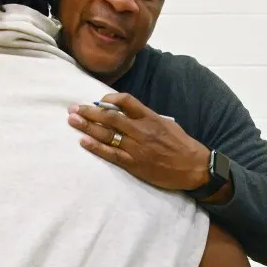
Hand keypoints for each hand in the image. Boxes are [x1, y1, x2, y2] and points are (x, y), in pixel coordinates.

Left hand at [67, 92, 210, 191]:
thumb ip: (147, 118)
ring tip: (72, 120)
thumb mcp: (167, 124)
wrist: (194, 168)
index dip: (109, 98)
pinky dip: (96, 147)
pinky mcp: (134, 164)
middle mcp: (142, 130)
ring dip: (87, 126)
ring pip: (107, 134)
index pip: (126, 101)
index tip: (98, 101)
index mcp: (150, 118)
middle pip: (110, 117)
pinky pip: (111, 154)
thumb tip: (128, 112)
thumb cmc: (182, 145)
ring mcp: (137, 148)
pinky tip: (83, 141)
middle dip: (89, 112)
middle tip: (73, 109)